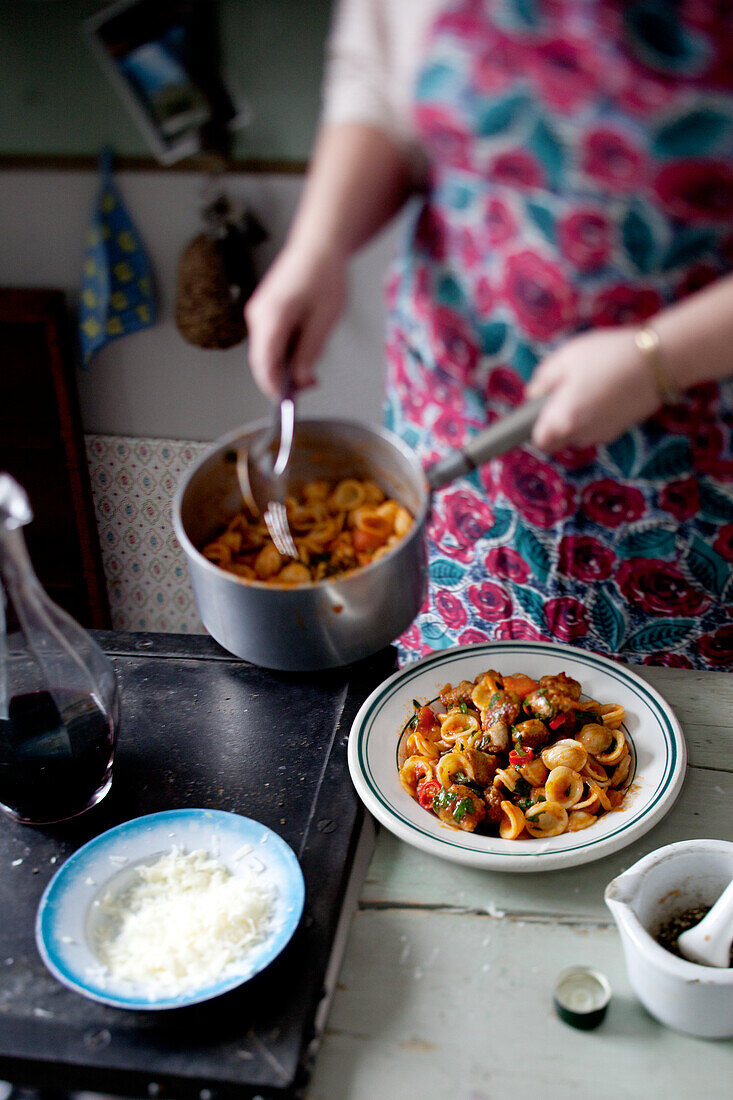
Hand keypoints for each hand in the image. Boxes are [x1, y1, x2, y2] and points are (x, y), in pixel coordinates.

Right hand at [244, 242, 346, 400]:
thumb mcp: (325, 319)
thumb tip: (300, 379)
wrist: (318, 245)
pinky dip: (283, 353)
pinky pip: (269, 341)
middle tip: (308, 387)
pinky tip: (302, 353)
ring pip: (265, 353)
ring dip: (283, 367)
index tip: (287, 404)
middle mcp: (258, 316)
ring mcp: (259, 313)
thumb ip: (310, 351)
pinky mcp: (265, 312)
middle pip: (261, 361)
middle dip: (280, 380)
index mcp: (272, 316)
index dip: (274, 388)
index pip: (264, 364)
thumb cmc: (324, 275)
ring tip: (310, 371)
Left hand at [525, 327, 661, 452]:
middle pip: (558, 442)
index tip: (538, 408)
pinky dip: (595, 417)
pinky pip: (598, 429)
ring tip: (586, 390)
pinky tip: (603, 393)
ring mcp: (604, 434)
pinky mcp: (621, 429)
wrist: (658, 361)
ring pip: (579, 436)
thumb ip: (543, 379)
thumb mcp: (566, 357)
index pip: (539, 441)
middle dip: (554, 426)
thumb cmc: (607, 356)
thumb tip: (534, 394)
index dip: (534, 426)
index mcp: (563, 420)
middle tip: (560, 397)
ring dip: (575, 421)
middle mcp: (583, 434)